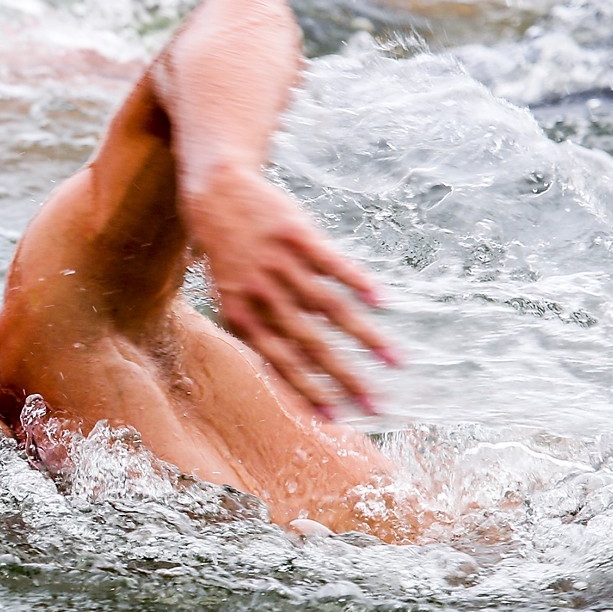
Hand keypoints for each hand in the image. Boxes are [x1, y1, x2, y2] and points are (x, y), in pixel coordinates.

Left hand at [184, 163, 398, 418]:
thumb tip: (291, 367)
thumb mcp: (231, 293)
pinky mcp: (297, 234)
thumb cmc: (228, 253)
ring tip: (396, 362)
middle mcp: (261, 294)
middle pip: (310, 345)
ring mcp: (280, 264)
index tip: (337, 420)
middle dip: (345, 379)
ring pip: (329, 308)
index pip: (280, 364)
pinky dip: (358, 284)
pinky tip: (383, 303)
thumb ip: (260, 327)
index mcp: (242, 316)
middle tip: (377, 407)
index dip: (309, 392)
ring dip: (366, 338)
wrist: (216, 192)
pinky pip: (332, 264)